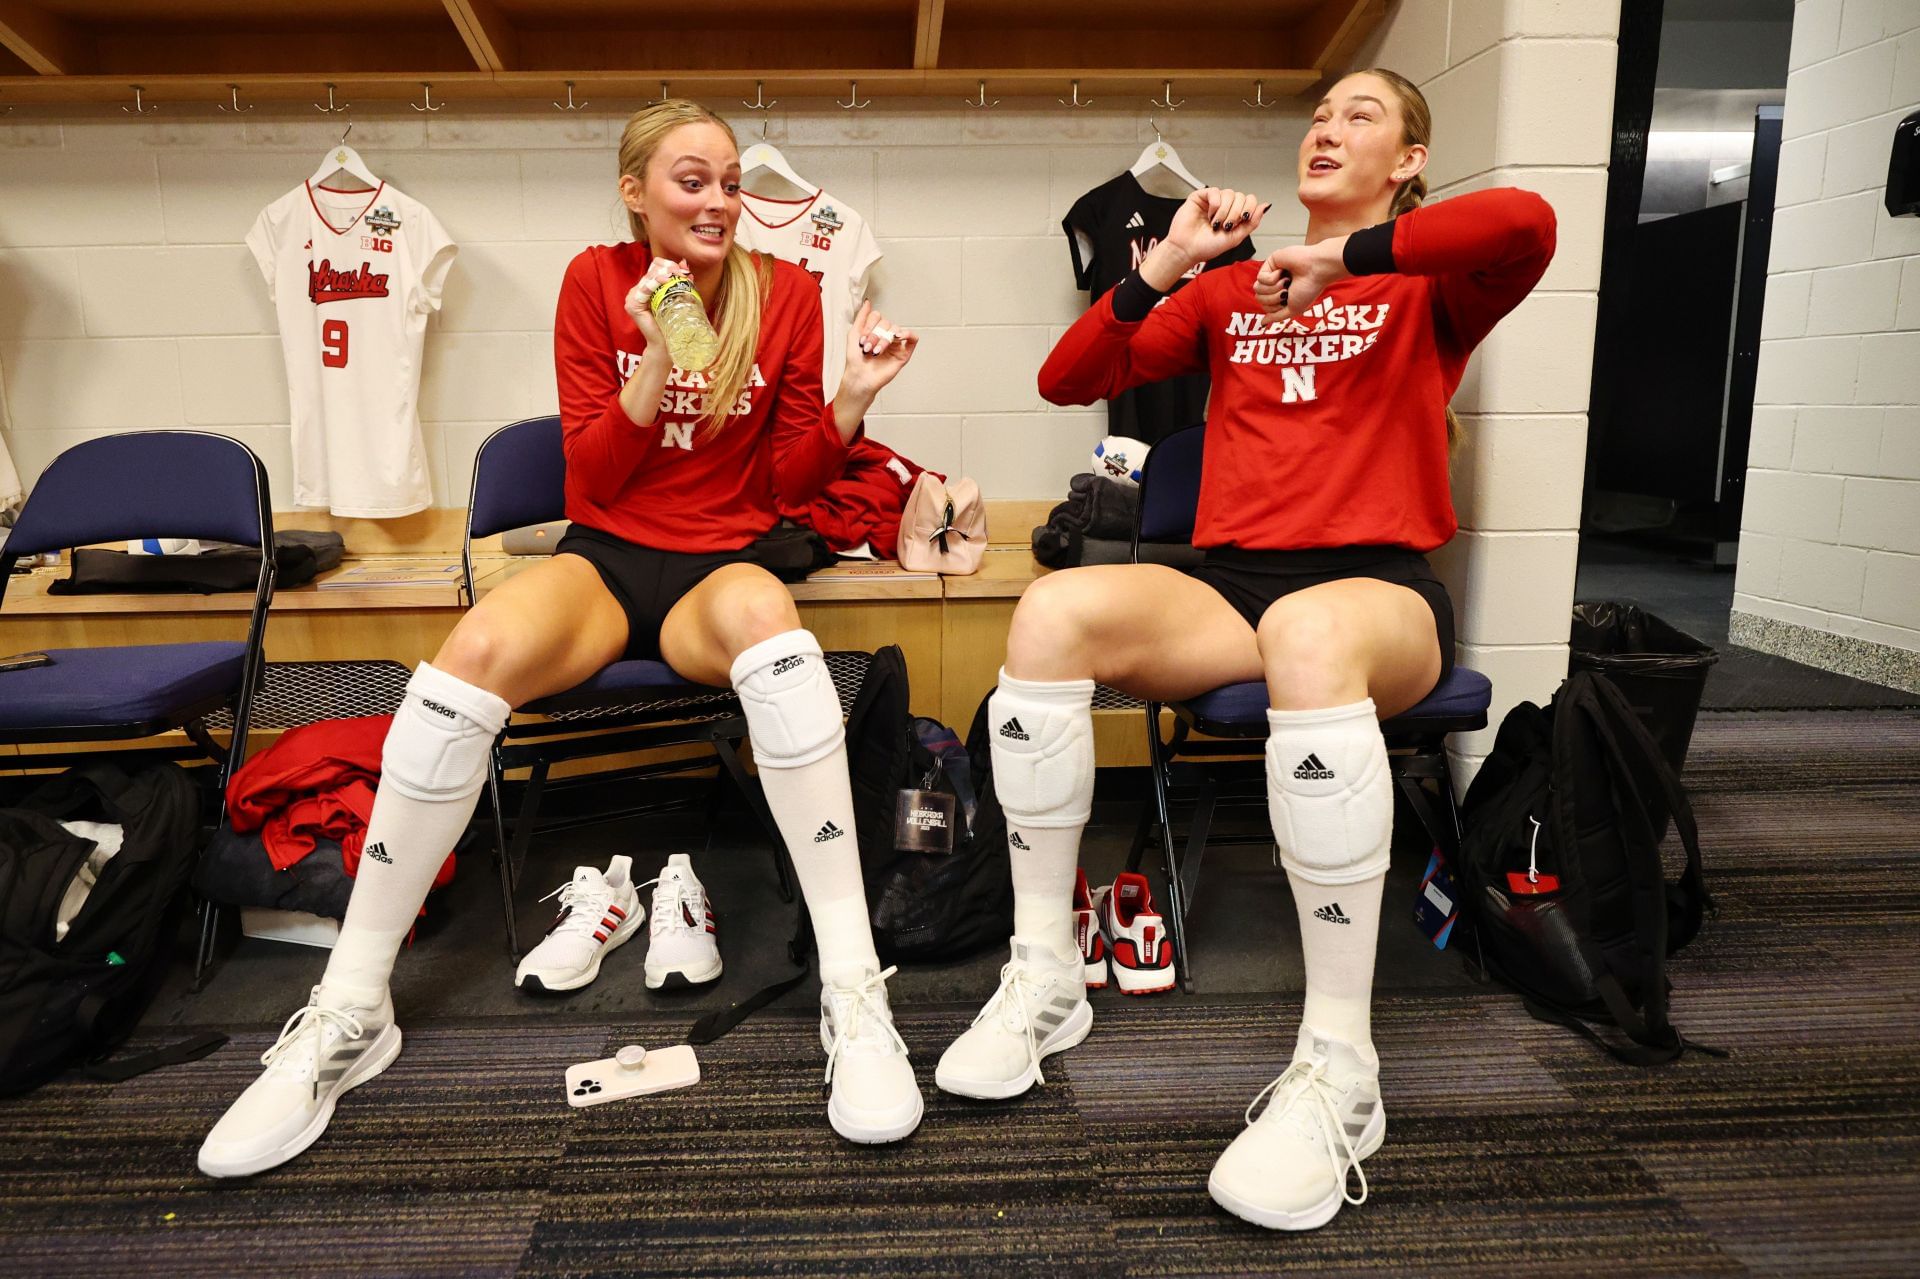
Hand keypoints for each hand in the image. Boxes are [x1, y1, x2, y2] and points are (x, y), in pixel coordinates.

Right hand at [622, 256, 689, 357]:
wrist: (667, 342)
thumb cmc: (673, 322)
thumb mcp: (679, 296)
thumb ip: (680, 280)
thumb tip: (684, 262)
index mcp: (646, 287)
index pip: (654, 266)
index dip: (668, 264)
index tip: (684, 270)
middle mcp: (637, 290)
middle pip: (652, 270)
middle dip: (669, 269)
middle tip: (684, 273)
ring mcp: (632, 297)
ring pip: (649, 278)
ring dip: (664, 274)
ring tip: (677, 276)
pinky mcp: (632, 305)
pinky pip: (644, 289)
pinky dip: (655, 283)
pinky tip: (665, 281)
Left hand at [838, 300, 917, 405]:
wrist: (859, 377)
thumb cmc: (855, 360)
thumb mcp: (853, 334)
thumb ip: (861, 317)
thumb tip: (868, 302)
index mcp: (875, 330)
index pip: (877, 317)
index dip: (869, 325)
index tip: (861, 338)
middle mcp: (886, 336)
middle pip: (886, 323)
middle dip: (875, 335)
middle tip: (867, 348)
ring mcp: (896, 344)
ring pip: (896, 330)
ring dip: (884, 340)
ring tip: (876, 351)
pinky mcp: (904, 353)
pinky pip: (913, 338)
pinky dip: (908, 334)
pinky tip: (898, 337)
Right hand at [1146, 187, 1267, 287]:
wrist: (1187, 250)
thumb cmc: (1207, 247)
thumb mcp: (1236, 237)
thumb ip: (1252, 222)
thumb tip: (1265, 206)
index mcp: (1235, 215)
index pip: (1250, 201)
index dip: (1249, 209)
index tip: (1242, 220)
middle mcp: (1225, 206)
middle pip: (1241, 197)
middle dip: (1236, 213)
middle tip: (1226, 226)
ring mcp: (1213, 201)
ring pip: (1229, 193)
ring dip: (1225, 211)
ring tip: (1215, 223)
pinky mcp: (1200, 197)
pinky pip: (1215, 191)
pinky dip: (1215, 204)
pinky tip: (1210, 214)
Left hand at [1253, 238, 1347, 322]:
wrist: (1317, 270)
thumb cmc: (1310, 287)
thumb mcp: (1294, 309)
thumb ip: (1277, 317)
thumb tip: (1263, 322)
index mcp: (1280, 294)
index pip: (1265, 306)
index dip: (1275, 307)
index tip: (1289, 299)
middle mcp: (1275, 284)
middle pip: (1259, 298)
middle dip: (1274, 298)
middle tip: (1288, 290)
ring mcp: (1271, 272)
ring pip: (1257, 289)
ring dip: (1274, 288)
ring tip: (1287, 281)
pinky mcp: (1270, 262)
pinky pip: (1260, 278)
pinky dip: (1273, 278)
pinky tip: (1283, 272)